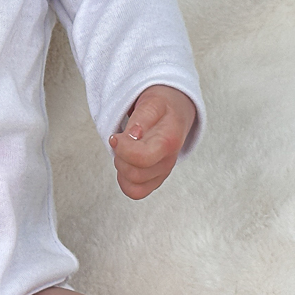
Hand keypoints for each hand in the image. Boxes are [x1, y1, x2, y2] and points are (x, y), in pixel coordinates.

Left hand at [108, 85, 195, 199]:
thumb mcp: (151, 102)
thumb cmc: (163, 106)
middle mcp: (168, 159)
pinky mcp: (157, 178)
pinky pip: (136, 191)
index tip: (117, 136)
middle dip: (120, 156)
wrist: (177, 108)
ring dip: (122, 167)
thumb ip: (141, 118)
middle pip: (135, 174)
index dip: (123, 148)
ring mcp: (163, 171)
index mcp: (168, 140)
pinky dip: (125, 180)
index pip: (142, 157)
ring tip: (125, 150)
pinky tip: (126, 163)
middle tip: (121, 141)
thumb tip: (134, 134)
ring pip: (134, 185)